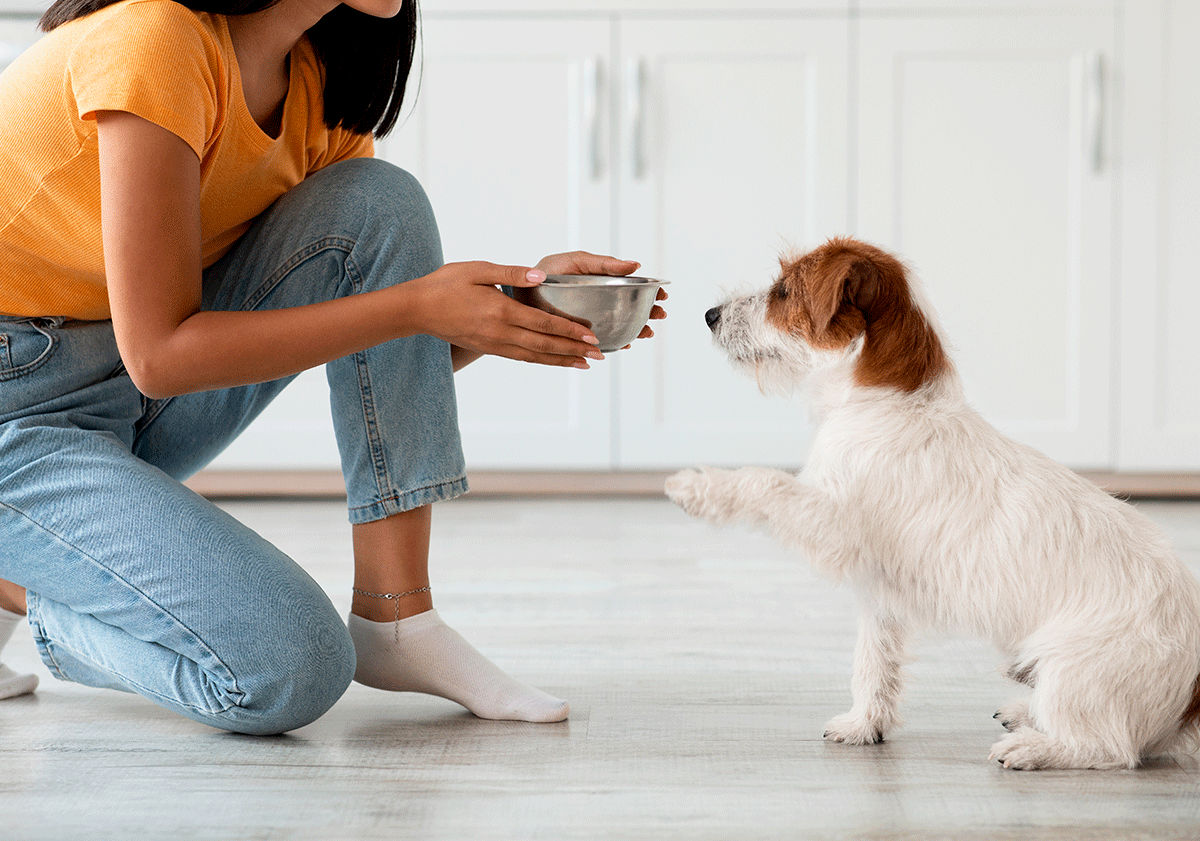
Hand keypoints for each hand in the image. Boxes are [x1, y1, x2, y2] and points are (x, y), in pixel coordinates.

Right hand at [412, 261, 603, 367]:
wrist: (418, 309)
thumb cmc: (446, 284)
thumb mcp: (478, 269)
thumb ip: (512, 273)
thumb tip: (541, 276)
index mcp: (501, 311)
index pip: (543, 324)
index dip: (569, 330)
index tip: (591, 335)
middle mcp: (500, 333)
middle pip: (545, 346)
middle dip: (574, 350)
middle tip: (599, 354)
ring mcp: (494, 345)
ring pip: (535, 357)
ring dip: (562, 361)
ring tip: (585, 364)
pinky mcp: (489, 349)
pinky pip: (522, 358)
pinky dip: (542, 362)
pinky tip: (555, 362)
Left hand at [534, 251, 667, 347]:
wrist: (522, 290)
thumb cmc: (549, 271)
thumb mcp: (577, 262)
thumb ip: (604, 264)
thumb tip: (635, 265)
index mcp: (602, 282)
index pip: (632, 287)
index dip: (649, 291)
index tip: (662, 295)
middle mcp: (600, 302)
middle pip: (632, 309)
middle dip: (648, 313)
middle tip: (659, 315)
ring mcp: (592, 319)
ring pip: (621, 326)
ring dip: (637, 330)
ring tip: (646, 333)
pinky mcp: (581, 335)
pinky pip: (602, 341)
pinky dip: (616, 343)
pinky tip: (624, 343)